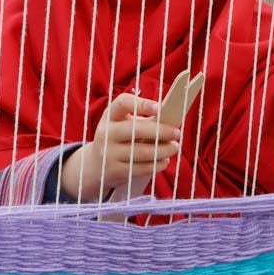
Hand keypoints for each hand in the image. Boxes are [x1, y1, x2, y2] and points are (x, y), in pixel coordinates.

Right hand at [60, 92, 181, 201]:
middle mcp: (106, 133)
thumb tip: (172, 120)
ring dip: (163, 150)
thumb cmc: (119, 139)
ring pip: (142, 151)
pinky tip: (165, 161)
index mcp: (110, 115)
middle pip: (135, 129)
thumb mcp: (125, 124)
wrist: (96, 166)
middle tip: (177, 133)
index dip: (142, 104)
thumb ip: (146, 120)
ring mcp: (108, 153)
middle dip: (160, 131)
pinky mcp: (114, 171)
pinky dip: (157, 164)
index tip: (160, 108)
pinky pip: (141, 168)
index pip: (123, 103)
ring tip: (175, 147)